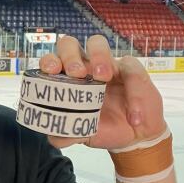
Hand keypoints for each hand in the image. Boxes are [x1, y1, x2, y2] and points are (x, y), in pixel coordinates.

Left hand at [38, 35, 167, 149]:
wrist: (134, 135)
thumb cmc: (103, 126)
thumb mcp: (84, 133)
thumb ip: (67, 134)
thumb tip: (54, 139)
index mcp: (67, 79)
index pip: (52, 61)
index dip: (49, 61)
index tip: (51, 72)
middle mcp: (84, 67)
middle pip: (68, 44)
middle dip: (69, 55)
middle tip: (76, 74)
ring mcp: (107, 65)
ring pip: (97, 43)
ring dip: (98, 57)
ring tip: (102, 78)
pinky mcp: (131, 70)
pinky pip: (131, 70)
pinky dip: (134, 95)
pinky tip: (134, 118)